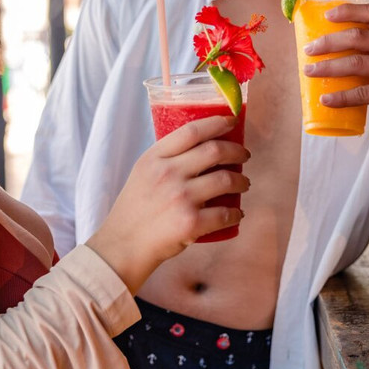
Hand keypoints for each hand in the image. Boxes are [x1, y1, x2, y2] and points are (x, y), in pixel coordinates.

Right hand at [86, 115, 249, 293]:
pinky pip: (226, 213)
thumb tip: (201, 146)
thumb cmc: (135, 210)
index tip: (231, 121)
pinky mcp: (190, 223)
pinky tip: (237, 213)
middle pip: (215, 151)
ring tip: (243, 183)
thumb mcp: (142, 173)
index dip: (217, 122)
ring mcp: (180, 198)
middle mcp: (167, 174)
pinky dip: (236, 213)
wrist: (123, 246)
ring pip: (226, 179)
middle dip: (237, 151)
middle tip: (244, 156)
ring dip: (242, 181)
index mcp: (154, 158)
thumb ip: (166, 159)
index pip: (191, 131)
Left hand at [302, 2, 368, 191]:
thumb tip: (333, 49)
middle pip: (357, 37)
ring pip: (355, 63)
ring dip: (328, 67)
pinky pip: (361, 93)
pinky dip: (340, 97)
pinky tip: (326, 99)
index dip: (347, 11)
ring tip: (309, 71)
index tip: (326, 15)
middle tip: (308, 49)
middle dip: (328, 42)